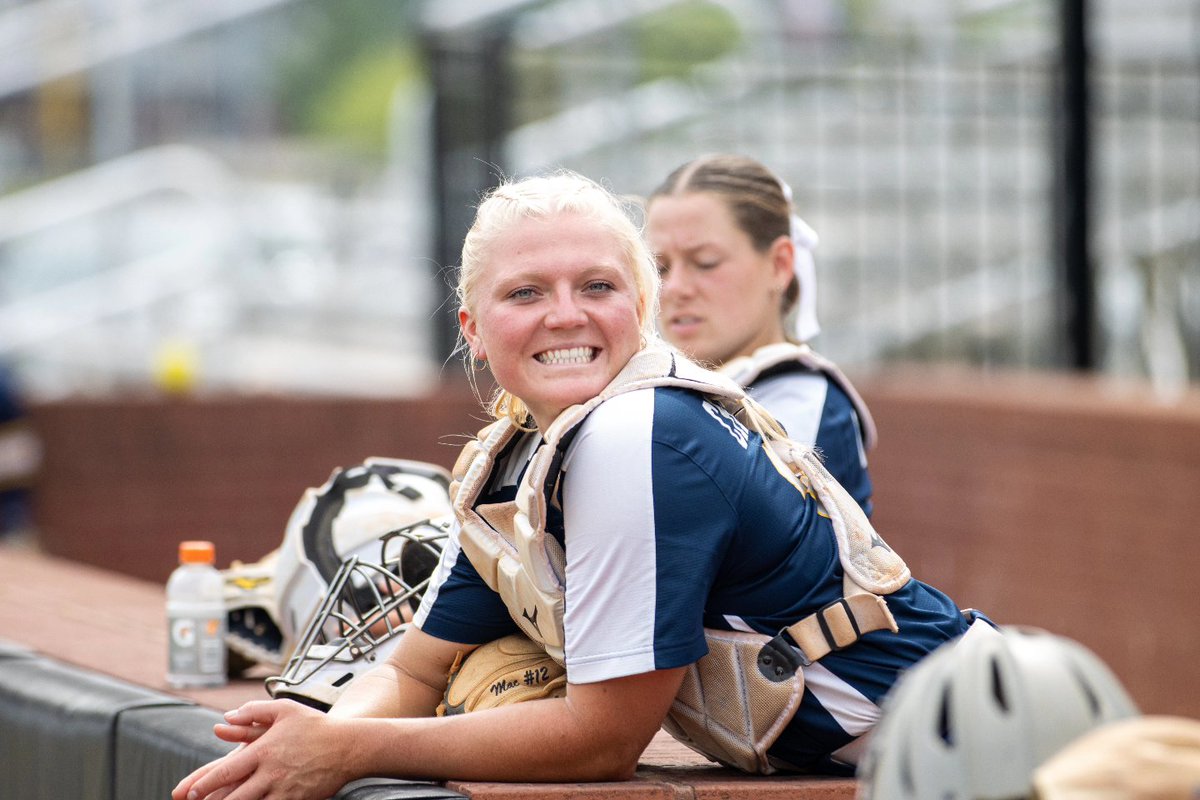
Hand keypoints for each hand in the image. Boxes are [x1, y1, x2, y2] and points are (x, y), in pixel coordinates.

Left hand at [172, 700, 352, 799]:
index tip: (190, 792)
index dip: (205, 783)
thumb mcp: (285, 709)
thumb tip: (225, 718)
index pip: (227, 770)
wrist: (348, 747)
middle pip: (233, 795)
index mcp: (264, 750)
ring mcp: (283, 789)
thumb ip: (254, 711)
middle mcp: (270, 772)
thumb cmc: (315, 726)